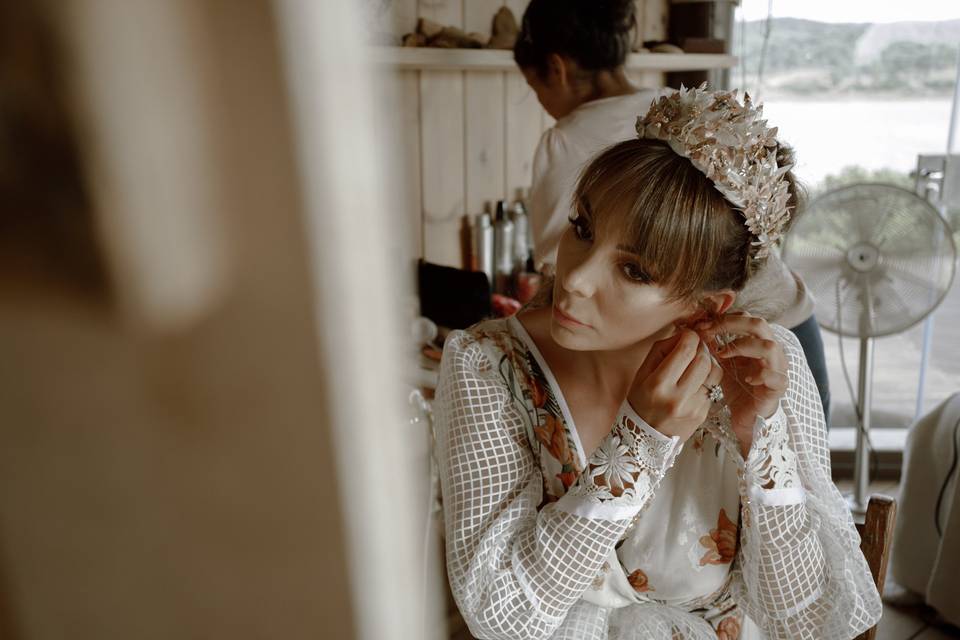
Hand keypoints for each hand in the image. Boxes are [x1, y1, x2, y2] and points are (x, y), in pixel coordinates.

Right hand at [627, 329, 723, 441]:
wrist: (645, 438)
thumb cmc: (641, 401)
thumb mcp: (642, 373)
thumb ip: (661, 350)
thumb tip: (683, 335)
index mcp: (658, 384)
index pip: (685, 351)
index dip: (690, 337)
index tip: (687, 336)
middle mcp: (678, 397)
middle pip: (703, 360)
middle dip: (700, 349)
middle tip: (693, 348)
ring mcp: (693, 408)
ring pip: (713, 372)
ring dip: (707, 363)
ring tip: (696, 364)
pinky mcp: (703, 414)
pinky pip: (712, 388)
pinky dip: (705, 381)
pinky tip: (694, 383)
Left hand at [696, 313, 787, 456]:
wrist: (748, 416)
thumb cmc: (736, 387)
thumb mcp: (721, 363)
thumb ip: (713, 345)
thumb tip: (694, 327)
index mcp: (756, 341)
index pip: (745, 318)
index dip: (723, 318)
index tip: (701, 325)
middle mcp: (770, 350)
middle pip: (758, 324)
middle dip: (730, 324)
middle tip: (708, 332)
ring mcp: (777, 368)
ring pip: (769, 346)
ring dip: (742, 346)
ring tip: (722, 354)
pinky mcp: (779, 387)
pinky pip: (776, 376)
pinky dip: (761, 374)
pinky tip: (746, 379)